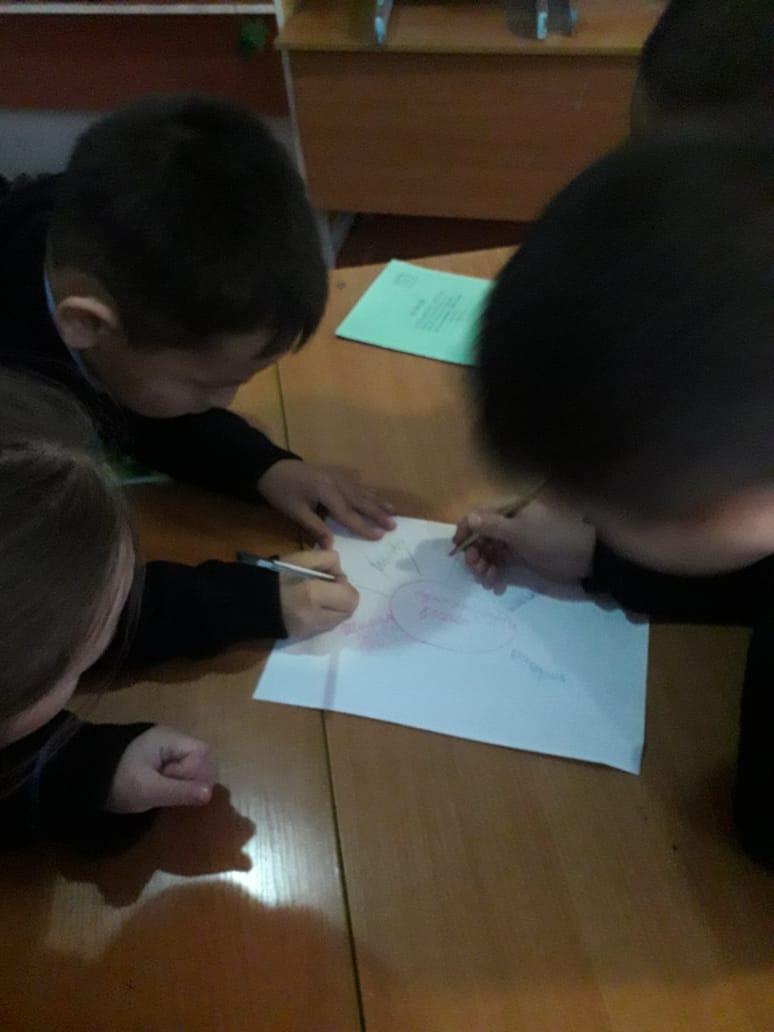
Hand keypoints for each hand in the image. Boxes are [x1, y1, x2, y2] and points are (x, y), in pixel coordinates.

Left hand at [106, 726, 214, 813]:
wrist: (78, 775)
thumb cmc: (117, 781)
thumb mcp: (148, 790)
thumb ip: (180, 791)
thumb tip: (210, 794)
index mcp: (170, 738)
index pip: (203, 752)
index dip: (196, 773)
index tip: (174, 788)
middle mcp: (170, 737)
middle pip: (199, 757)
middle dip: (191, 779)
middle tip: (169, 793)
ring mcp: (161, 746)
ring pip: (188, 763)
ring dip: (182, 781)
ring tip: (162, 793)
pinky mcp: (153, 756)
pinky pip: (176, 766)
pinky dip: (173, 780)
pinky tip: (159, 790)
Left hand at [258, 460, 394, 546]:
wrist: (272, 468)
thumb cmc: (282, 492)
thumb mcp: (295, 512)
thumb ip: (315, 528)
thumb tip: (331, 548)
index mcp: (326, 492)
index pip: (348, 513)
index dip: (364, 526)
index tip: (379, 536)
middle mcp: (336, 482)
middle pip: (361, 500)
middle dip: (378, 513)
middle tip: (394, 525)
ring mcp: (337, 476)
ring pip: (361, 491)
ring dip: (377, 502)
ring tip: (393, 511)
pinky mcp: (335, 473)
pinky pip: (356, 483)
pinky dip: (369, 491)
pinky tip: (377, 496)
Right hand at [279, 549, 359, 637]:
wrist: (248, 603)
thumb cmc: (273, 577)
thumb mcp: (299, 558)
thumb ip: (326, 559)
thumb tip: (339, 571)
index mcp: (312, 594)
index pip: (350, 596)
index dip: (344, 584)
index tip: (329, 577)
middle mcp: (315, 617)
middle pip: (349, 610)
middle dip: (343, 596)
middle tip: (326, 586)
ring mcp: (311, 630)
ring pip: (340, 620)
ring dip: (336, 607)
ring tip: (317, 596)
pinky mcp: (305, 637)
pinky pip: (327, 626)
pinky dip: (326, 615)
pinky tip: (310, 606)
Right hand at [452, 499, 596, 590]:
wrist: (586, 559)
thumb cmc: (553, 539)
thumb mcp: (521, 532)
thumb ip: (493, 526)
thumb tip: (469, 518)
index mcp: (511, 508)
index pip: (480, 514)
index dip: (465, 529)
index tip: (457, 548)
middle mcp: (511, 522)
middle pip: (482, 535)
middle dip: (475, 552)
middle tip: (474, 569)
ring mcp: (516, 540)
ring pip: (490, 551)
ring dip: (483, 565)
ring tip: (486, 579)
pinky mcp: (522, 557)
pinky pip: (501, 563)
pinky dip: (495, 573)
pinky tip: (495, 584)